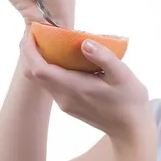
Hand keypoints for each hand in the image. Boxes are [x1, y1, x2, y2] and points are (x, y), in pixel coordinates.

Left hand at [19, 29, 154, 143]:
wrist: (131, 129)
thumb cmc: (130, 100)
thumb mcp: (123, 75)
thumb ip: (104, 57)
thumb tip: (84, 42)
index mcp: (74, 88)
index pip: (39, 69)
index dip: (30, 50)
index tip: (33, 31)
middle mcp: (64, 97)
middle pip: (34, 74)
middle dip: (29, 51)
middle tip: (37, 31)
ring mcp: (64, 103)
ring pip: (41, 79)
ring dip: (38, 59)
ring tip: (49, 39)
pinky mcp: (68, 105)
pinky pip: (50, 84)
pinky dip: (49, 68)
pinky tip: (63, 57)